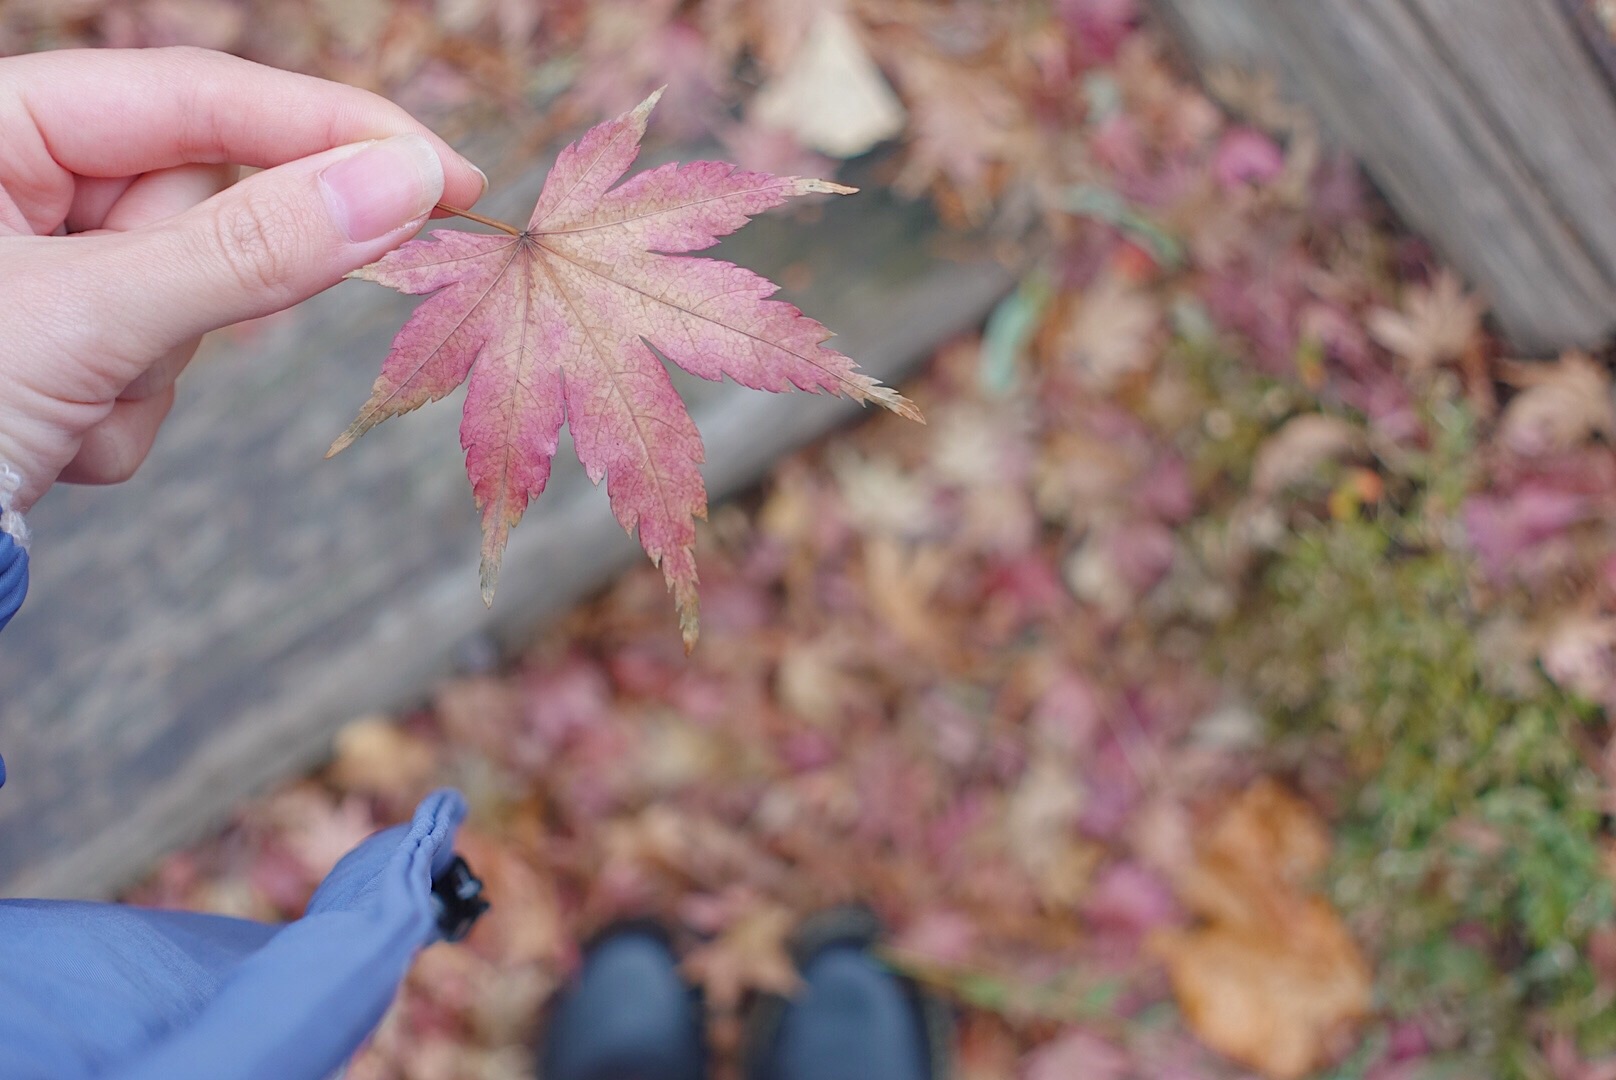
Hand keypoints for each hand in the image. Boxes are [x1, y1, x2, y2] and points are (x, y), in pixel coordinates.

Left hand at [0, 47, 486, 509]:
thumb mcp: (87, 316)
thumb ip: (251, 247)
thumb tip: (402, 186)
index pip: (197, 97)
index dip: (331, 131)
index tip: (445, 174)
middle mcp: (14, 186)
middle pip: (201, 207)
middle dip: (193, 296)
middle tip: (140, 342)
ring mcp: (39, 270)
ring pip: (188, 301)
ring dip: (148, 373)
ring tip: (59, 407)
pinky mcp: (59, 348)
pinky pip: (156, 366)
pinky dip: (124, 415)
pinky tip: (48, 437)